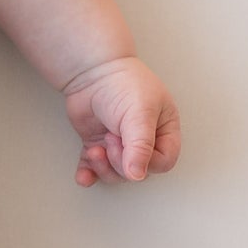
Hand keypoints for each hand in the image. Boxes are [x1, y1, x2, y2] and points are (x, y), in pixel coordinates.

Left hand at [63, 57, 181, 186]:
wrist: (90, 71)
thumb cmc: (123, 84)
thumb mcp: (140, 113)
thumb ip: (140, 146)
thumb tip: (136, 175)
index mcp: (163, 130)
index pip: (163, 162)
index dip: (147, 163)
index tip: (130, 148)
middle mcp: (143, 139)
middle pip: (137, 171)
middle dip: (120, 162)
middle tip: (109, 140)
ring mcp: (120, 144)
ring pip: (116, 173)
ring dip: (103, 168)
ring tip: (95, 150)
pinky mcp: (98, 145)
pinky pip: (94, 169)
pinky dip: (88, 175)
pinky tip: (83, 176)